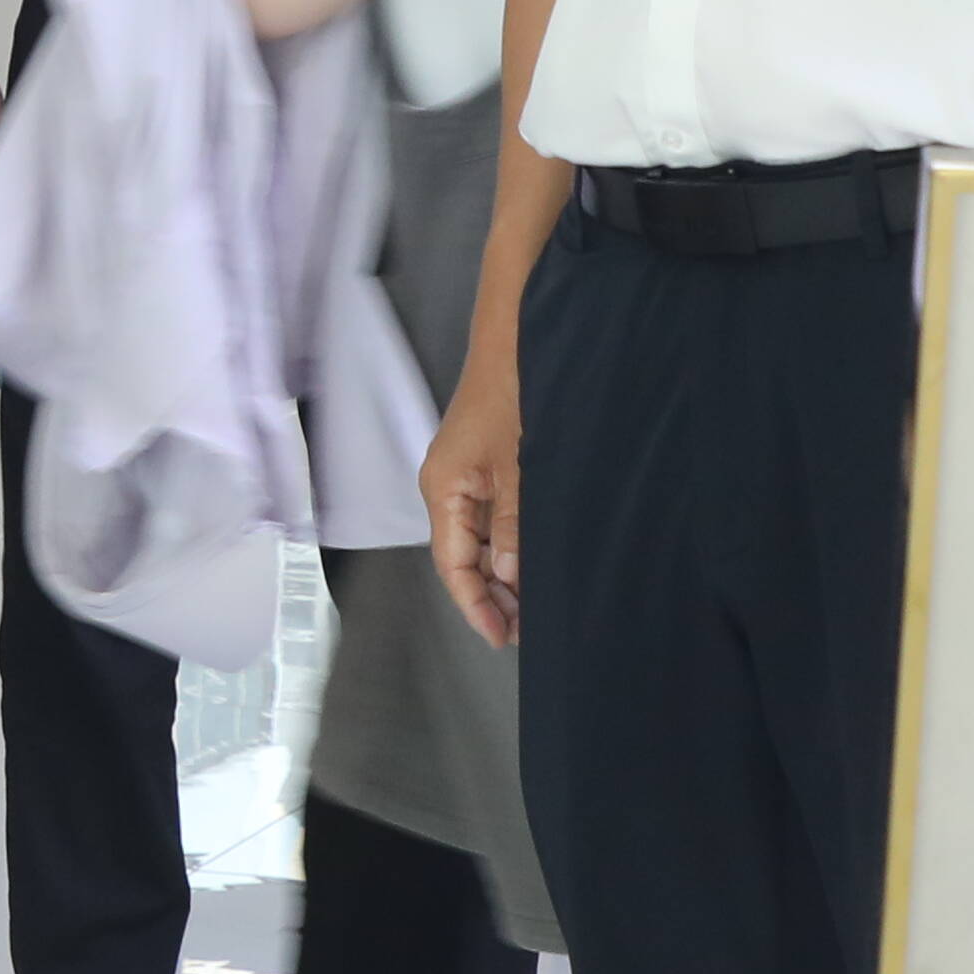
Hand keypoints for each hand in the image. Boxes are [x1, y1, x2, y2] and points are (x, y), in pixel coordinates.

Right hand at [422, 344, 525, 650]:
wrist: (516, 338)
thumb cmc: (510, 391)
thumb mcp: (519, 466)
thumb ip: (513, 525)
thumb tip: (508, 575)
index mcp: (442, 489)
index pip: (452, 564)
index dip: (475, 604)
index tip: (502, 635)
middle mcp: (446, 487)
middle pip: (461, 557)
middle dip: (490, 595)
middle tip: (524, 628)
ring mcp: (465, 476)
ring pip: (477, 541)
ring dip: (501, 572)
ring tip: (530, 604)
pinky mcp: (485, 465)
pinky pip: (490, 519)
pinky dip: (508, 544)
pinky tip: (529, 559)